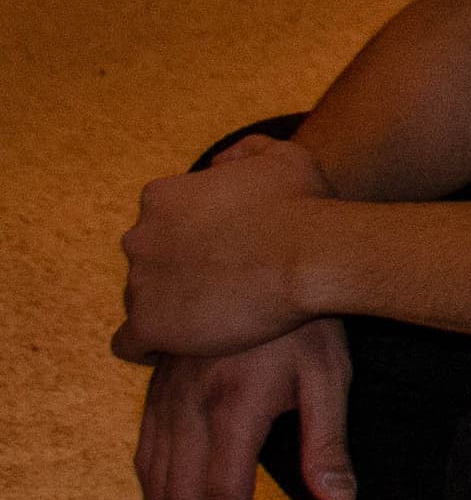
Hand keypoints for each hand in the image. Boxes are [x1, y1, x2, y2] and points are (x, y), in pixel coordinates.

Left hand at [114, 134, 335, 363]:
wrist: (312, 256)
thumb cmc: (304, 206)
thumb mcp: (283, 156)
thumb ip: (245, 152)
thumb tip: (221, 164)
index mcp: (161, 198)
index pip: (160, 223)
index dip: (194, 239)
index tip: (226, 253)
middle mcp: (140, 237)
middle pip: (148, 262)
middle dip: (179, 272)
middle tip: (226, 286)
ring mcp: (141, 283)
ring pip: (143, 301)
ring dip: (172, 308)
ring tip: (215, 320)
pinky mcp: (149, 325)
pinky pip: (130, 343)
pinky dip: (148, 347)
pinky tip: (180, 347)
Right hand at [132, 317, 352, 499]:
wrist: (264, 255)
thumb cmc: (307, 317)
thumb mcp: (329, 374)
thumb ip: (327, 442)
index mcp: (233, 411)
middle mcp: (191, 408)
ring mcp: (169, 395)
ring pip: (156, 478)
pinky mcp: (161, 383)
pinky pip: (144, 445)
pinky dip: (150, 488)